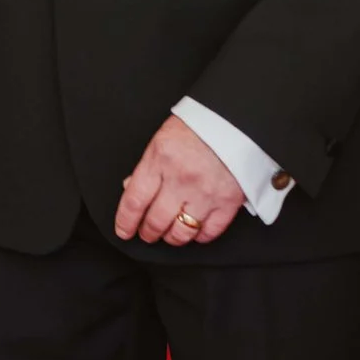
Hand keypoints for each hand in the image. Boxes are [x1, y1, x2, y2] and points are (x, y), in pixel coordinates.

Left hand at [114, 115, 246, 246]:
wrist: (235, 122)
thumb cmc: (197, 128)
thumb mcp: (162, 140)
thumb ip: (147, 167)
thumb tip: (131, 189)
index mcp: (160, 160)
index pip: (135, 201)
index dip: (126, 221)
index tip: (123, 231)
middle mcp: (181, 179)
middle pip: (156, 221)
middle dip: (148, 232)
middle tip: (147, 233)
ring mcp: (205, 193)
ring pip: (182, 232)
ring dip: (172, 237)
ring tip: (169, 234)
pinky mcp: (228, 202)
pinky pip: (209, 232)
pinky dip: (199, 236)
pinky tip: (194, 230)